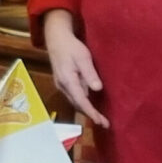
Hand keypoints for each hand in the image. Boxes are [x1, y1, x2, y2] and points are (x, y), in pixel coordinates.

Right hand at [39, 10, 109, 128]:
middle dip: (90, 114)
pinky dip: (82, 102)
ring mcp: (61, 85)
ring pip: (75, 101)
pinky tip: (90, 103)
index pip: (81, 101)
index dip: (91, 112)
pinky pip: (73, 96)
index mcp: (68, 80)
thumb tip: (97, 89)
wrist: (56, 39)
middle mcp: (62, 86)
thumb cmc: (71, 47)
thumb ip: (90, 74)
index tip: (101, 122)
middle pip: (77, 104)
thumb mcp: (83, 57)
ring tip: (99, 117)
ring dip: (86, 109)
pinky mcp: (62, 83)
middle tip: (105, 123)